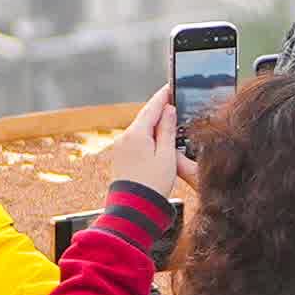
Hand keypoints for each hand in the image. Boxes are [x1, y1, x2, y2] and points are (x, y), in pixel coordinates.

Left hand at [89, 89, 195, 211]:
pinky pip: (136, 140)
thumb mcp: (166, 155)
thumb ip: (167, 130)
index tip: (171, 86)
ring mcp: (121, 147)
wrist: (134, 208)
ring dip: (154, 124)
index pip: (152, 108)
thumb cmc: (153, 184)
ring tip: (170, 120)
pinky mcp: (121, 157)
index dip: (163, 96)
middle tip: (173, 100)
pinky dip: (148, 136)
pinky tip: (158, 139)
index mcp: (136, 134)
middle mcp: (125, 137)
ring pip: (141, 129)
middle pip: (145, 117)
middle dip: (159, 110)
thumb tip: (168, 110)